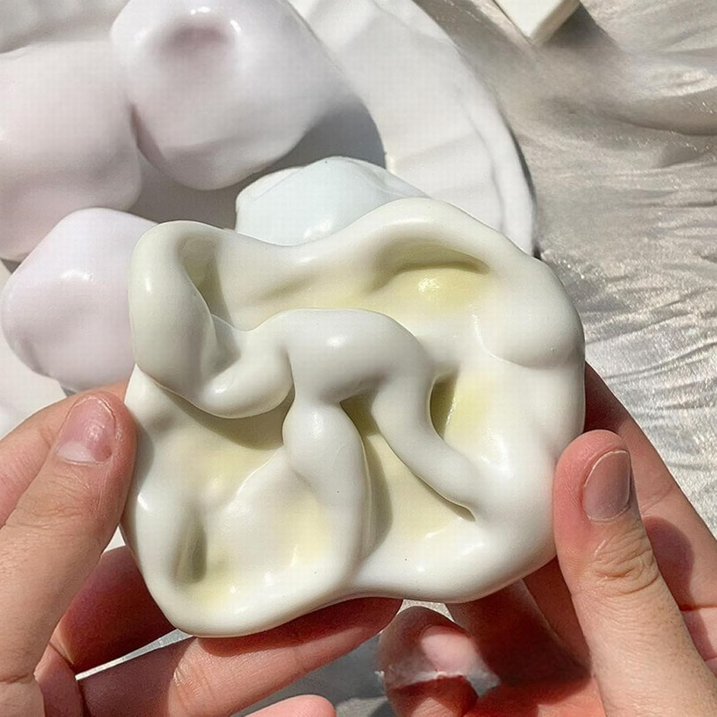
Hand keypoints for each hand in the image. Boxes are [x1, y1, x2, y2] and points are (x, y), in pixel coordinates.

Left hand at [0, 389, 399, 716]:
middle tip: (311, 485)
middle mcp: (33, 633)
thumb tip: (108, 417)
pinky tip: (323, 713)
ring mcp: (80, 703)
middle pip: (146, 563)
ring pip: (190, 652)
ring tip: (359, 595)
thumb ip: (45, 535)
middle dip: (230, 531)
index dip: (116, 421)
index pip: (51, 469)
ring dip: (275, 631)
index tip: (201, 390)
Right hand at [379, 367, 716, 715]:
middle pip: (525, 518)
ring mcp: (536, 663)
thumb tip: (589, 450)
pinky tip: (439, 688)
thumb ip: (625, 581)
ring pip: (464, 584)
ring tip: (415, 574)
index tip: (517, 345)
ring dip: (432, 577)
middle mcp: (593, 613)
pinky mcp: (488, 711)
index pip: (619, 473)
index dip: (577, 405)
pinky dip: (415, 670)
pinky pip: (429, 667)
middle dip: (475, 477)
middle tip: (414, 420)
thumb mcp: (673, 689)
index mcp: (666, 591)